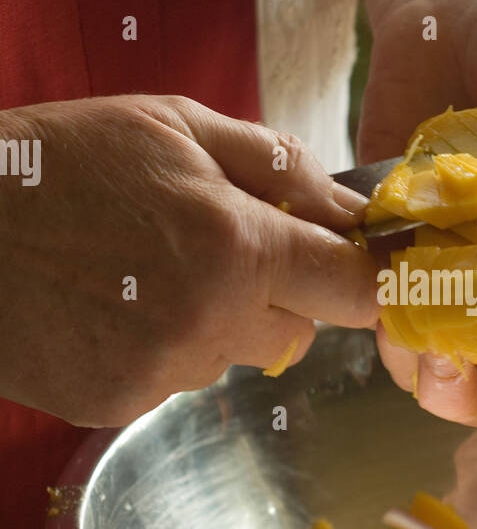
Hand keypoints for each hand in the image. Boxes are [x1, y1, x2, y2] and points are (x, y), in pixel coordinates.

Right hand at [0, 95, 376, 425]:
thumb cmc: (61, 161)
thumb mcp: (175, 125)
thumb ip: (279, 165)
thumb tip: (351, 207)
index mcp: (237, 245)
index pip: (354, 290)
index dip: (363, 278)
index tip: (355, 267)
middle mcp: (210, 320)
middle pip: (299, 332)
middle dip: (276, 294)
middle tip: (213, 248)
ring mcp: (161, 371)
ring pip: (232, 356)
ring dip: (212, 321)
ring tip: (141, 271)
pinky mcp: (118, 403)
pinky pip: (174, 380)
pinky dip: (156, 349)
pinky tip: (108, 306)